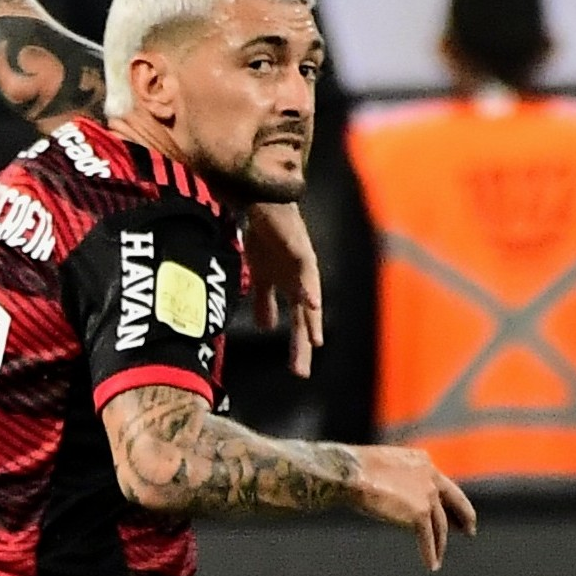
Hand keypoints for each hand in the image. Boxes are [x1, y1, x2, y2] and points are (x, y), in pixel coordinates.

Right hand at [244, 203, 323, 377]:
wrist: (263, 204)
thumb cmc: (266, 237)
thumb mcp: (261, 275)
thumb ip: (265, 300)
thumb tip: (268, 328)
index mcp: (291, 286)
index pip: (297, 320)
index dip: (299, 343)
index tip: (300, 371)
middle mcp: (300, 278)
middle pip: (305, 315)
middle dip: (303, 341)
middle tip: (301, 371)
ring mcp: (302, 263)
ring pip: (310, 294)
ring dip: (312, 317)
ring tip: (314, 341)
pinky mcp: (298, 247)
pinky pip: (305, 267)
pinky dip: (308, 284)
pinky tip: (310, 300)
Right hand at [349, 445, 476, 571]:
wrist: (353, 473)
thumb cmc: (360, 469)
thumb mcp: (389, 466)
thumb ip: (402, 478)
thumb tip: (402, 496)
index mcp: (423, 461)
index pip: (442, 484)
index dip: (449, 501)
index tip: (454, 512)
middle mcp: (430, 475)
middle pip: (454, 500)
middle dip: (464, 517)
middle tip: (470, 530)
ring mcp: (427, 494)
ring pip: (440, 525)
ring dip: (441, 544)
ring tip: (439, 558)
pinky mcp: (420, 513)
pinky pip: (428, 539)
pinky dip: (430, 553)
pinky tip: (431, 565)